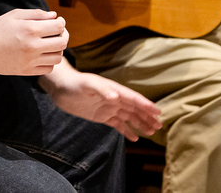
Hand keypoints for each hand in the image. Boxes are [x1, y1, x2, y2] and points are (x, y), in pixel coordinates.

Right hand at [0, 9, 68, 75]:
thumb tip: (54, 16)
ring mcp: (30, 61)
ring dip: (58, 49)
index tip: (57, 21)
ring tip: (50, 44)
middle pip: (62, 43)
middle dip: (63, 35)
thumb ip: (36, 14)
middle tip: (58, 32)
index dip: (61, 22)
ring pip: (58, 57)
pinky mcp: (27, 71)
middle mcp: (33, 46)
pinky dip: (49, 61)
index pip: (58, 26)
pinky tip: (43, 54)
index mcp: (30, 30)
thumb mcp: (14, 15)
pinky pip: (48, 69)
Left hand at [40, 59, 161, 141]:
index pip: (133, 98)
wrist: (61, 88)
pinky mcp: (101, 116)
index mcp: (114, 89)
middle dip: (147, 116)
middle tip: (159, 125)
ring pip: (128, 117)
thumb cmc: (75, 83)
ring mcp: (108, 107)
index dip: (146, 105)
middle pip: (134, 108)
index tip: (158, 112)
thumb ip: (102, 89)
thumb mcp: (88, 84)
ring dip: (140, 123)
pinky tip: (135, 138)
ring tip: (152, 132)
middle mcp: (114, 98)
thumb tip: (117, 97)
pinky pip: (117, 124)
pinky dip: (127, 130)